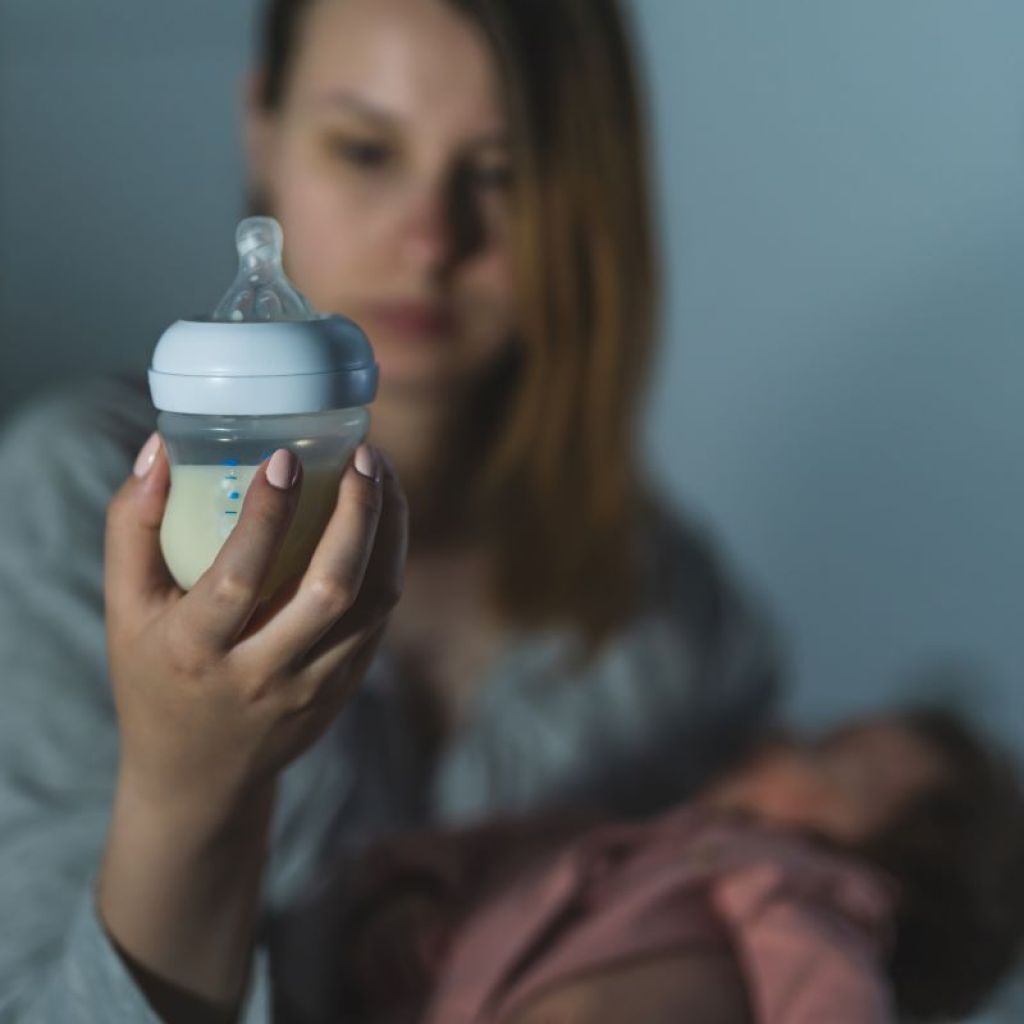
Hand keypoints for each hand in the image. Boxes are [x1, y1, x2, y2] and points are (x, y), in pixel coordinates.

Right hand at [104, 435, 406, 827]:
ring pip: (371, 604)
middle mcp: (260, 675)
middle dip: (357, 514)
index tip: (286, 457)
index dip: (266, 515)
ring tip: (383, 475)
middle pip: (329, 589)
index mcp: (195, 652)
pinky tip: (383, 518)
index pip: (239, 579)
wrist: (198, 775)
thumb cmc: (154, 675)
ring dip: (388, 532)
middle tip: (365, 455)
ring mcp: (311, 688)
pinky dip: (387, 562)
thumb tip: (161, 446)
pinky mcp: (343, 689)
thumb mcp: (124, 609)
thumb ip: (133, 526)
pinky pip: (378, 619)